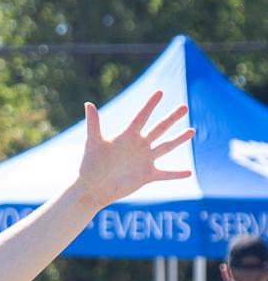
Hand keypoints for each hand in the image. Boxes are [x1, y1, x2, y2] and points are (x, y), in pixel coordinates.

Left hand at [77, 90, 193, 207]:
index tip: (159, 92)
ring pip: (165, 147)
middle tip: (184, 107)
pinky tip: (189, 173)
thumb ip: (93, 124)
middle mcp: (138, 145)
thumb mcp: (93, 143)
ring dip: (179, 140)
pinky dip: (176, 174)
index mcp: (127, 136)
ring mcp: (144, 160)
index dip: (149, 105)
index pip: (141, 117)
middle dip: (171, 118)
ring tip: (192, 131)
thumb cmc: (90, 165)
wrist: (91, 188)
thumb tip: (88, 103)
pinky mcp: (146, 175)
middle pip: (159, 129)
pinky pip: (165, 174)